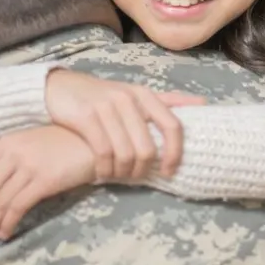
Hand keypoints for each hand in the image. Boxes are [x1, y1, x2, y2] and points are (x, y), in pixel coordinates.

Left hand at [0, 125, 95, 250]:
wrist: (95, 142)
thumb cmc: (63, 144)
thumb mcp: (30, 143)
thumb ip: (9, 159)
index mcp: (4, 144)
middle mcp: (12, 153)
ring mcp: (28, 166)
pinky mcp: (44, 180)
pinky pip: (18, 206)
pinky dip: (8, 223)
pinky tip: (4, 234)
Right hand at [44, 69, 204, 181]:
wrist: (61, 87)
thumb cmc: (103, 97)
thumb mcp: (136, 94)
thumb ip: (167, 101)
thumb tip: (203, 104)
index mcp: (145, 94)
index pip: (173, 126)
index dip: (175, 153)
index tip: (170, 171)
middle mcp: (129, 99)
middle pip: (148, 148)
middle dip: (142, 170)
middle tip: (135, 177)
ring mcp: (107, 107)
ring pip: (126, 153)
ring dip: (123, 172)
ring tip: (117, 174)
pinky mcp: (87, 117)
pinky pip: (104, 152)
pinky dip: (105, 168)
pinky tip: (102, 172)